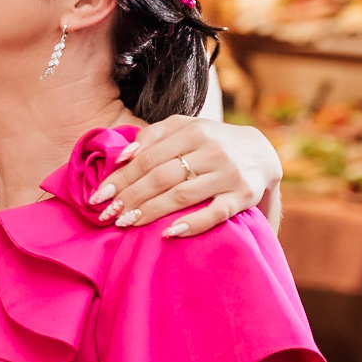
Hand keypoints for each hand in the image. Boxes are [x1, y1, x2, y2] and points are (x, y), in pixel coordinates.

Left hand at [90, 117, 281, 238]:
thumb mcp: (185, 128)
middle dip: (130, 197)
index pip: (148, 158)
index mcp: (193, 131)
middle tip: (107, 215)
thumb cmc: (211, 142)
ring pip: (182, 196)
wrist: (262, 153)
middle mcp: (212, 151)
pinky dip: (191, 224)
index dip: (121, 178)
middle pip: (161, 177)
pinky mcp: (243, 197)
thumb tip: (122, 156)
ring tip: (127, 224)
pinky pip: (215, 214)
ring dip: (151, 211)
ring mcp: (229, 175)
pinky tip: (168, 233)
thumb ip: (153, 136)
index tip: (99, 197)